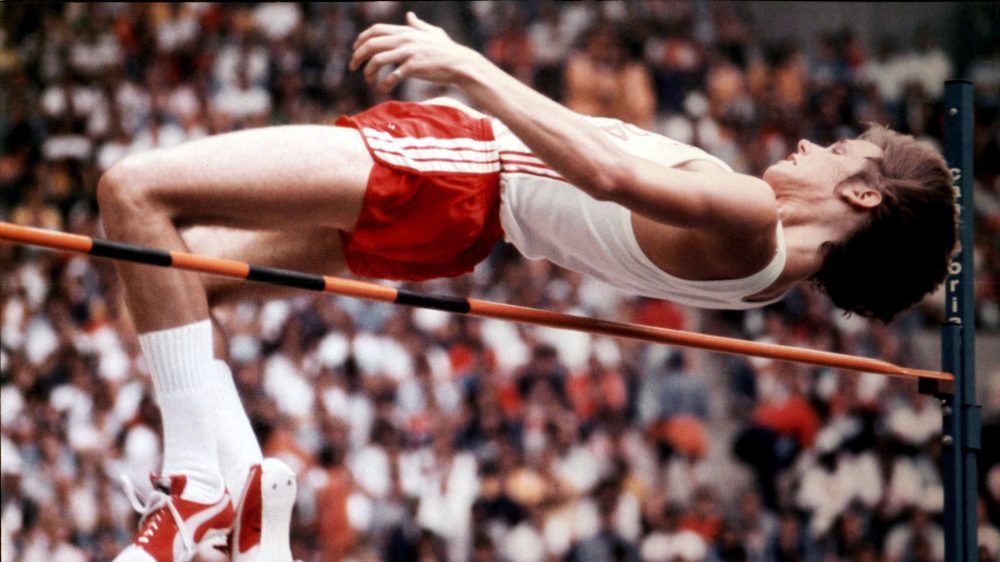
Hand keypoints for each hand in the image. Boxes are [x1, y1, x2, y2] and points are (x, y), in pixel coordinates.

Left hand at [350, 12, 482, 91]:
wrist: (461, 64)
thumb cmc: (448, 50)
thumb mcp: (433, 33)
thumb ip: (418, 25)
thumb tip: (409, 16)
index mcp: (405, 31)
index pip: (375, 30)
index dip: (361, 39)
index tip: (355, 50)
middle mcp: (404, 40)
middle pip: (371, 44)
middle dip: (358, 56)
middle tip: (353, 67)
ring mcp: (408, 53)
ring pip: (377, 60)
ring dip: (368, 71)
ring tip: (368, 81)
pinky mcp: (413, 67)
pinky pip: (392, 76)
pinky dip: (384, 84)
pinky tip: (383, 89)